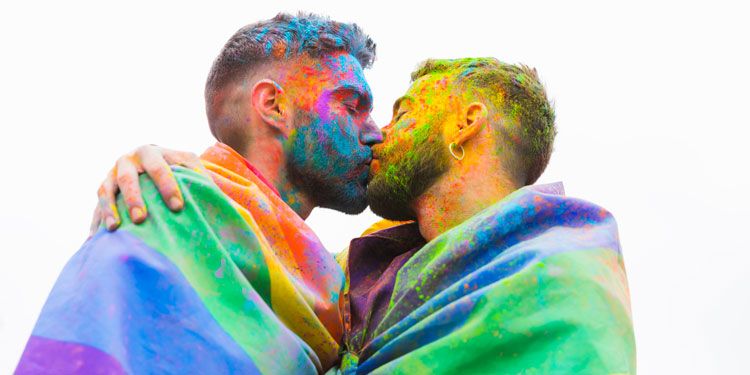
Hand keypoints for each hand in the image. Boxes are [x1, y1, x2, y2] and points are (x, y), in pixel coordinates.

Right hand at [90, 145, 206, 233]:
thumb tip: (232, 205)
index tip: (178, 207)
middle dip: (134, 199)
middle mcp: (129, 160)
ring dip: (110, 208)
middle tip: (142, 219)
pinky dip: (96, 220)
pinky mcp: (102, 188)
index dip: (168, 187)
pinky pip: (96, 205)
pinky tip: (95, 237)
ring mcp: (112, 173)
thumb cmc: (177, 168)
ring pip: (107, 190)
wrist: (148, 157)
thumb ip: (205, 179)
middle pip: (129, 178)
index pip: (161, 168)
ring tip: (115, 228)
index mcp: (153, 153)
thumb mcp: (190, 166)